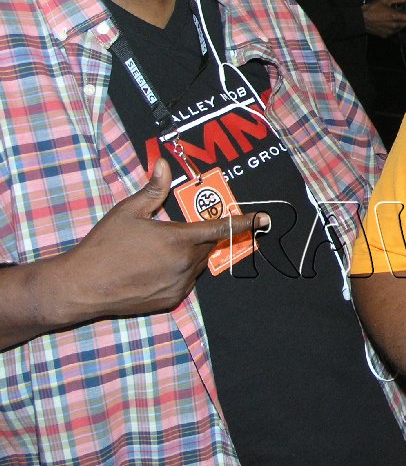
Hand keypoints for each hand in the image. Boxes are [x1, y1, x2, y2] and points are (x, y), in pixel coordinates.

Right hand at [59, 159, 268, 321]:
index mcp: (178, 239)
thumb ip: (153, 190)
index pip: (220, 227)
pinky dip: (178, 272)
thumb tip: (164, 164)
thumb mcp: (128, 212)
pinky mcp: (170, 300)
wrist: (81, 286)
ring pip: (197, 265)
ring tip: (155, 251)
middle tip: (173, 233)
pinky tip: (152, 268)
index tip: (265, 219)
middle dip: (197, 236)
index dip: (244, 222)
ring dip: (188, 255)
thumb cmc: (104, 245)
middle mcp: (185, 264)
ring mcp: (179, 285)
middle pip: (206, 245)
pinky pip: (185, 282)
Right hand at [363, 0, 405, 37]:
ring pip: (402, 29)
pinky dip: (395, 28)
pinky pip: (395, 33)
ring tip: (397, 19)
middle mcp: (395, 25)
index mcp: (395, 16)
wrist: (361, 20)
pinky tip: (390, 23)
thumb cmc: (372, 9)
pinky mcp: (386, 36)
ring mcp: (391, 32)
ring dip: (402, 25)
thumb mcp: (385, 0)